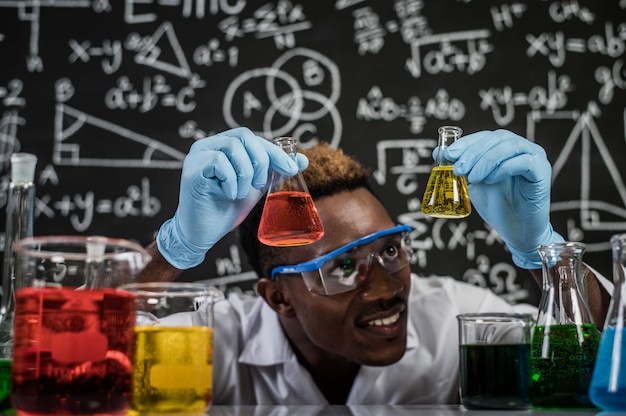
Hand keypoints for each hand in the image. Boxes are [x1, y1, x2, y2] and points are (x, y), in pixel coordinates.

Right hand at [157, 127, 308, 269]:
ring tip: (240, 193)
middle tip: (259, 184)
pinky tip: (228, 195)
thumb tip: (301, 159)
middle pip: (244, 136)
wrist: (203, 233)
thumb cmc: (226, 208)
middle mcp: (209, 145)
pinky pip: (219, 162)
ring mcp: (198, 155)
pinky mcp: (192, 169)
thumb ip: (275, 171)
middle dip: (261, 161)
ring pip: (233, 147)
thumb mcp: (256, 187)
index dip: (274, 151)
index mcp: (223, 145)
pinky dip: (231, 180)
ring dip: (245, 174)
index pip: (253, 138)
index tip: (292, 169)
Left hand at [443, 129, 563, 268]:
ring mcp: (535, 158)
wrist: (516, 231)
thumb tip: (438, 152)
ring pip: (510, 146)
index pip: (486, 136)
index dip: (467, 142)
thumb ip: (462, 167)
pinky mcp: (542, 171)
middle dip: (473, 152)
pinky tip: (489, 180)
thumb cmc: (497, 206)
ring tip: (472, 178)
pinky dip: (502, 168)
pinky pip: (524, 162)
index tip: (449, 154)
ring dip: (486, 160)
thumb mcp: (474, 183)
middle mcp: (523, 149)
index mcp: (507, 148)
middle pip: (497, 138)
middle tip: (458, 169)